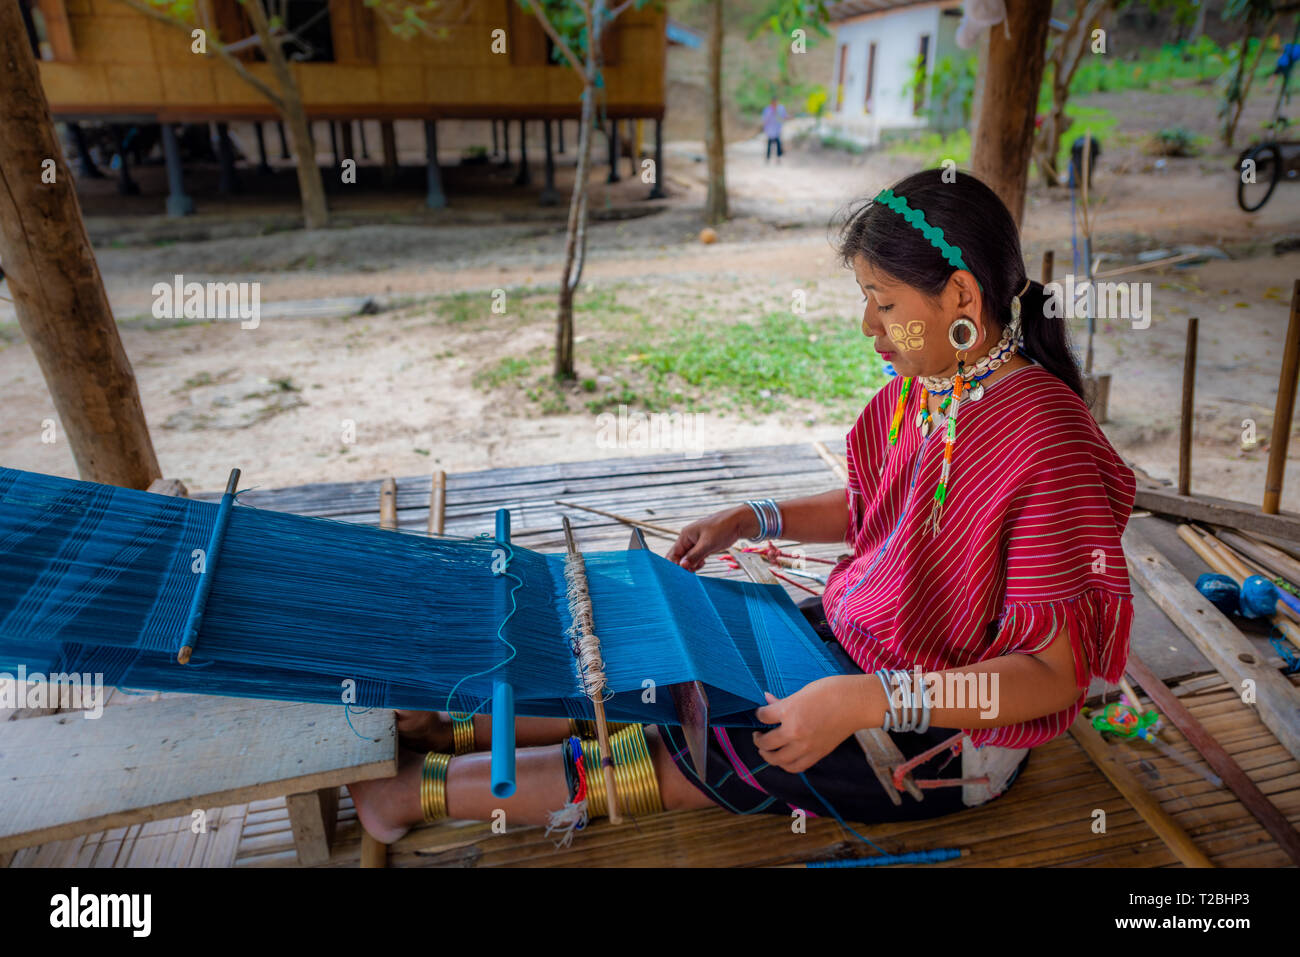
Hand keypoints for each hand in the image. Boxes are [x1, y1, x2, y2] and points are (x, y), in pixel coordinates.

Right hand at [665, 505, 753, 571]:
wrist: (737, 523)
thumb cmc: (723, 527)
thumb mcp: (707, 543)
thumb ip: (694, 556)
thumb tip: (682, 565)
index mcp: (686, 535)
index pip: (674, 553)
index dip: (675, 565)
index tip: (679, 574)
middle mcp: (689, 539)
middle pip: (679, 556)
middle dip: (683, 566)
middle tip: (689, 574)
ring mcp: (696, 543)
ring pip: (688, 558)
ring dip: (691, 565)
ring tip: (699, 566)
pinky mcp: (703, 546)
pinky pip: (696, 557)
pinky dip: (697, 562)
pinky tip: (703, 563)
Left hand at [752, 676, 874, 772]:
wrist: (856, 703)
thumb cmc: (831, 690)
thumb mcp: (803, 691)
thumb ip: (783, 700)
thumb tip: (767, 699)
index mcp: (789, 711)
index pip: (763, 716)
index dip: (759, 714)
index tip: (760, 714)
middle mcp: (794, 732)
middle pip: (767, 743)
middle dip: (758, 740)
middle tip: (757, 736)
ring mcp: (806, 746)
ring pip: (778, 760)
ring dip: (769, 756)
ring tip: (766, 751)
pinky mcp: (818, 754)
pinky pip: (796, 766)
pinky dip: (786, 765)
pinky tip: (784, 758)